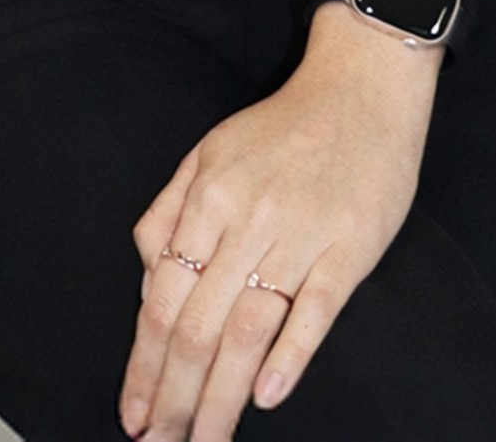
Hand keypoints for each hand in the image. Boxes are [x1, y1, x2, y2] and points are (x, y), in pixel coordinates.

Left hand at [121, 5, 439, 438]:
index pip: (162, 300)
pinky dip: (290, 357)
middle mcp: (248, 220)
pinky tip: (266, 397)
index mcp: (207, 198)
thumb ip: (169, 213)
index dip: (144, 364)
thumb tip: (148, 285)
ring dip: (223, 396)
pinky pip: (315, 310)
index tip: (133, 412)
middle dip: (175, 396)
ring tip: (206, 440)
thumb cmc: (282, 128)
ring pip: (248, 330)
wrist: (363, 88)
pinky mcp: (351, 247)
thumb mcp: (208, 153)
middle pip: (199, 327)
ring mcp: (302, 236)